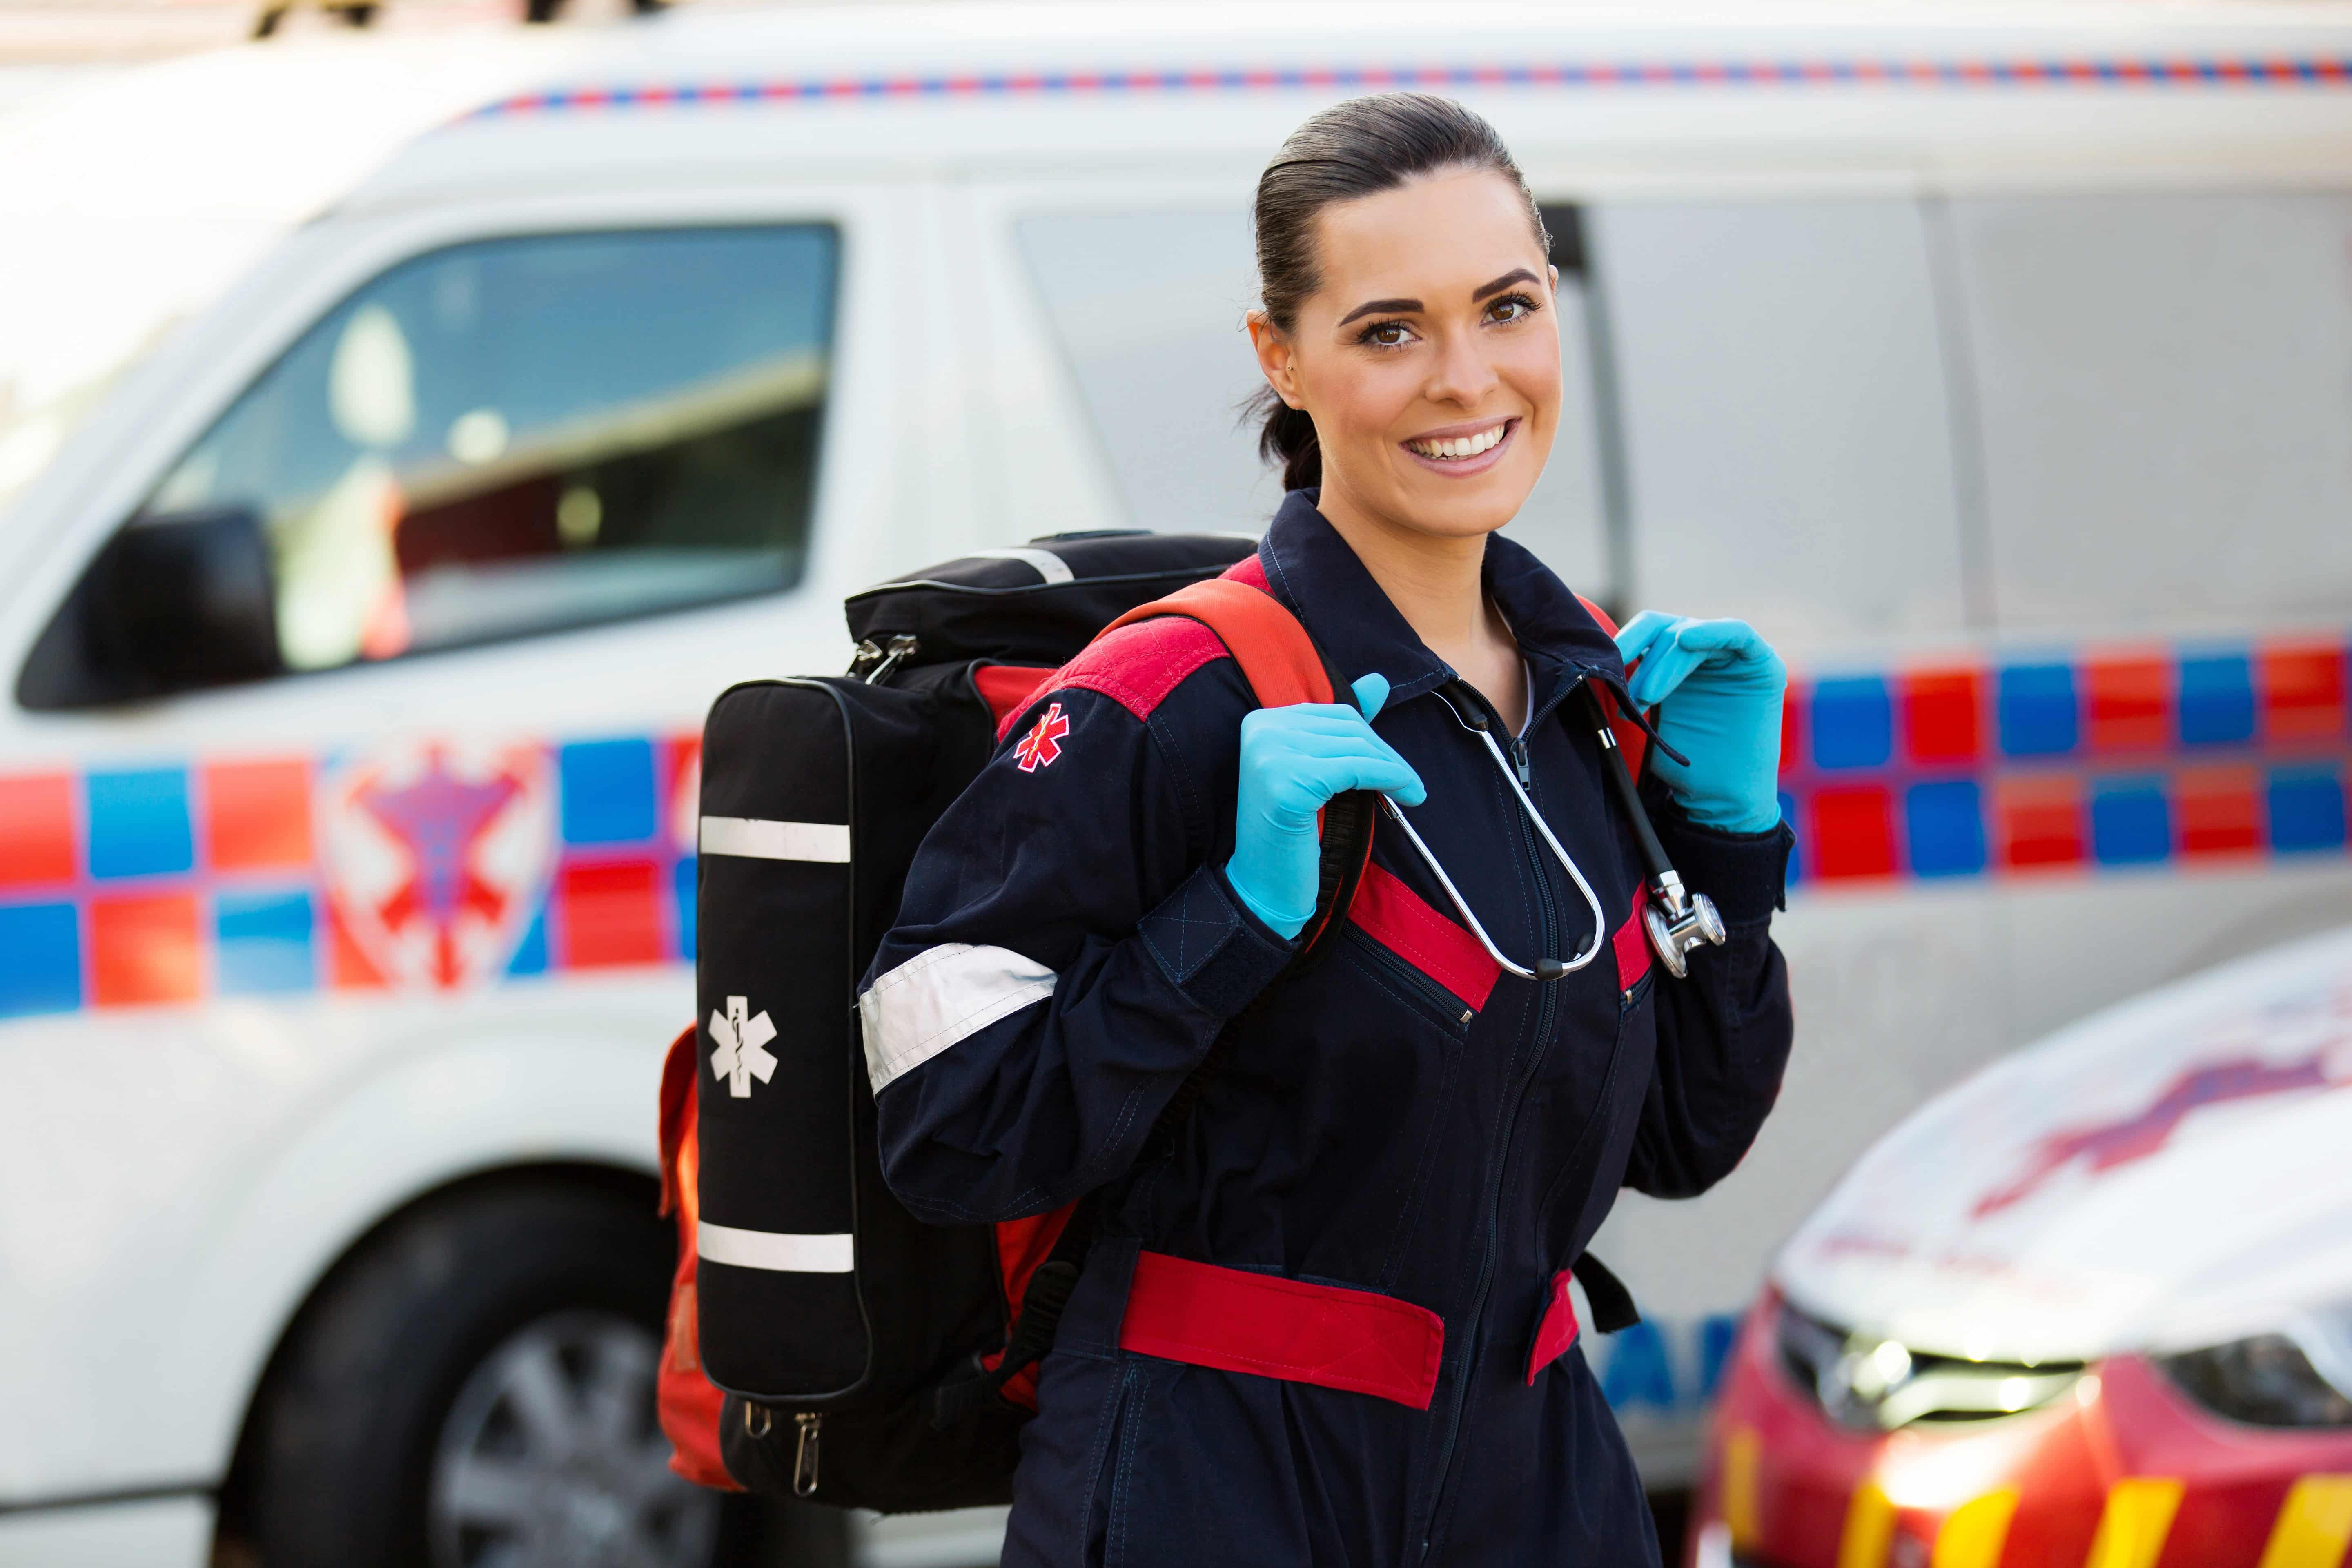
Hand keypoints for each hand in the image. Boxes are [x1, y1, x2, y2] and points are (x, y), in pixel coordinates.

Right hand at [1225, 673, 1424, 938]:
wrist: (1264, 887)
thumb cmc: (1293, 832)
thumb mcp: (1318, 770)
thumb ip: (1341, 727)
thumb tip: (1378, 681)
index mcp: (1261, 722)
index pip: (1335, 713)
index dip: (1372, 739)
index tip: (1393, 766)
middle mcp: (1260, 730)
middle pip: (1347, 726)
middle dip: (1385, 754)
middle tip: (1409, 783)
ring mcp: (1270, 755)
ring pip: (1356, 747)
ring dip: (1393, 769)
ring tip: (1411, 792)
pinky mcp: (1287, 783)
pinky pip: (1356, 768)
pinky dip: (1389, 778)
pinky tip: (1406, 794)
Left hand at [1614, 613, 1785, 834]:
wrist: (1721, 800)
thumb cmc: (1684, 764)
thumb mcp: (1648, 719)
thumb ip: (1632, 688)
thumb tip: (1593, 665)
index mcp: (1677, 661)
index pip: (1650, 631)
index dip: (1627, 640)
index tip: (1603, 662)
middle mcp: (1705, 653)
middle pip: (1666, 629)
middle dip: (1644, 660)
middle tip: (1632, 696)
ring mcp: (1734, 657)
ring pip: (1692, 634)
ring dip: (1665, 662)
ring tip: (1648, 697)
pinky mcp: (1762, 664)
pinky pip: (1739, 633)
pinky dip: (1713, 632)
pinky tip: (1687, 639)